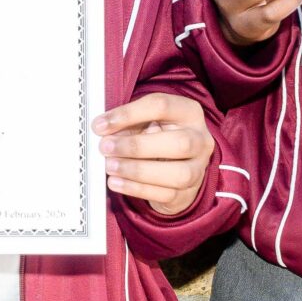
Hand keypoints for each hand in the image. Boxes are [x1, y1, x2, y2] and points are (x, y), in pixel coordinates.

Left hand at [97, 93, 213, 217]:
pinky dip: (136, 189)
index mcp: (188, 112)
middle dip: (137, 146)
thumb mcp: (144, 122)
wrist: (174, 166)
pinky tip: (117, 182)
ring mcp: (198, 168)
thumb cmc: (157, 136)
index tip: (101, 124)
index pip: (161, 106)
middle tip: (106, 147)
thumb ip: (126, 124)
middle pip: (179, 142)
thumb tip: (102, 130)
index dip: (128, 114)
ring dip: (138, 170)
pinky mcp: (189, 193)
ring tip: (110, 166)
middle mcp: (200, 140)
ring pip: (177, 173)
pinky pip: (166, 194)